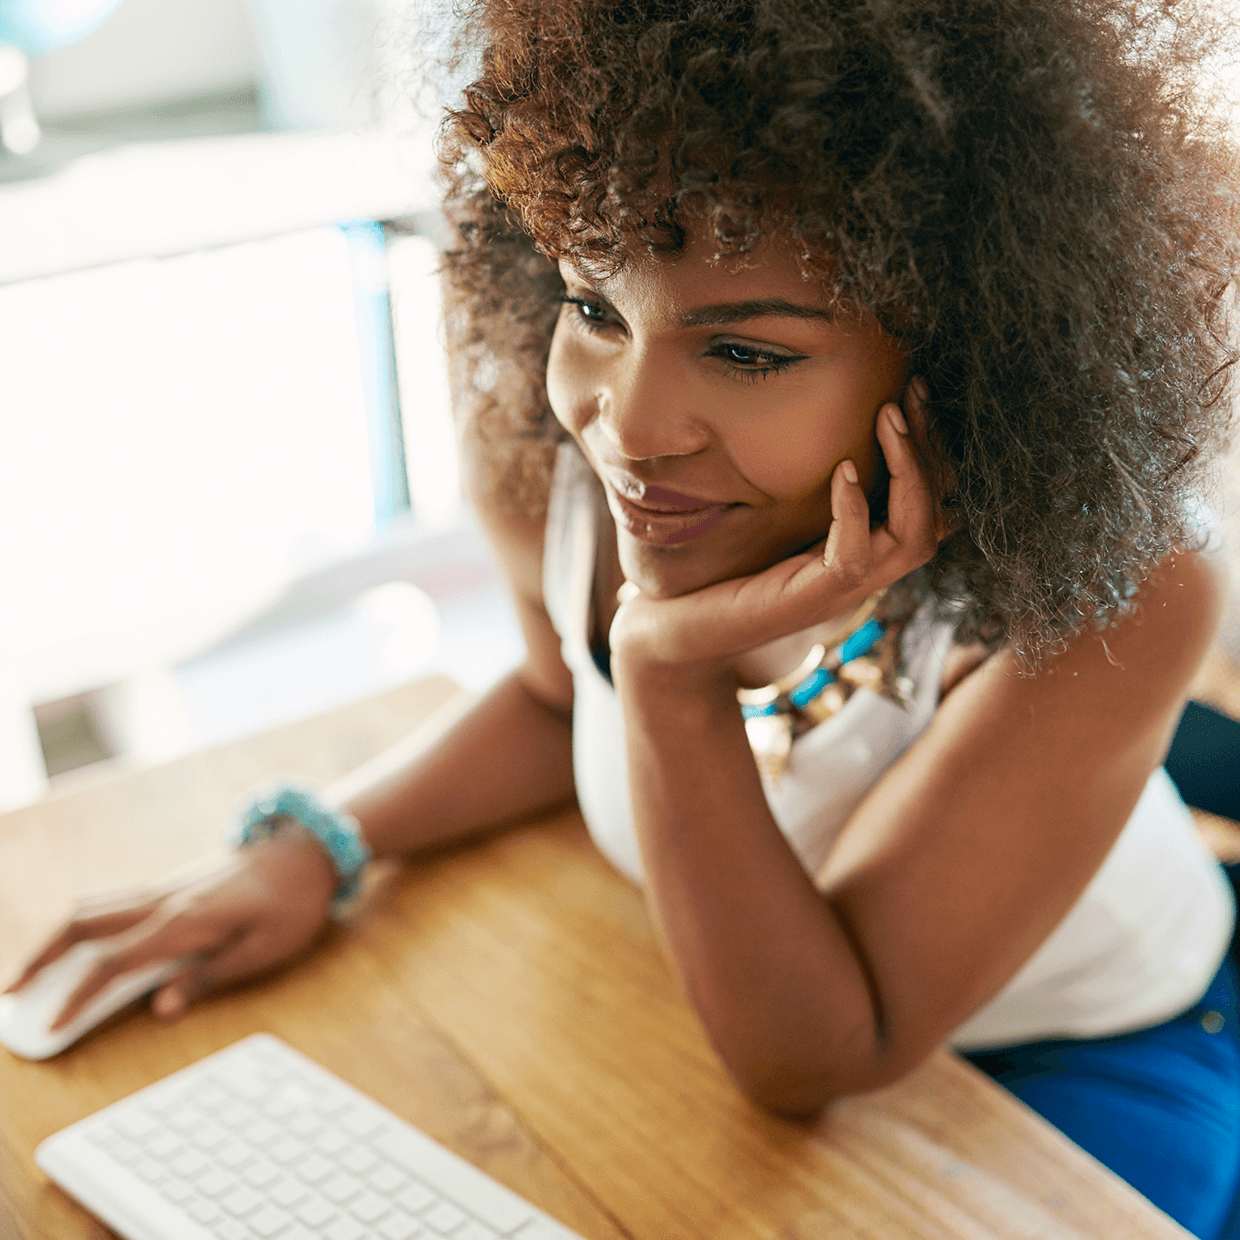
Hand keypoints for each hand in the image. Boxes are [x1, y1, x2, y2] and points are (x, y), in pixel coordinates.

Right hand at [3, 828, 336, 1028]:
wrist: (307, 850)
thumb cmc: (293, 904)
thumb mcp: (265, 950)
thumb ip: (210, 977)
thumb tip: (161, 1009)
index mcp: (185, 920)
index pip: (113, 962)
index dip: (76, 996)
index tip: (49, 1027)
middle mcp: (163, 899)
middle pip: (81, 923)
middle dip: (39, 957)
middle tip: (9, 995)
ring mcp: (162, 888)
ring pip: (89, 909)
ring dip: (51, 939)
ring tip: (26, 976)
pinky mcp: (167, 886)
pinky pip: (109, 904)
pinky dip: (78, 927)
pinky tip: (69, 951)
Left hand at [610, 386, 946, 677]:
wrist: (675, 630)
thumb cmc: (722, 571)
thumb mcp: (778, 522)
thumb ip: (812, 492)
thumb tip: (830, 430)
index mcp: (862, 554)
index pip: (929, 505)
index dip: (932, 449)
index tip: (913, 391)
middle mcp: (864, 575)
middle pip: (935, 518)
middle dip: (931, 450)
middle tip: (912, 391)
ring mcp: (840, 592)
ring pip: (913, 539)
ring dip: (910, 474)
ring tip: (890, 419)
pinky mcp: (808, 599)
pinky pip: (853, 557)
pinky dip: (855, 510)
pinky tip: (843, 470)